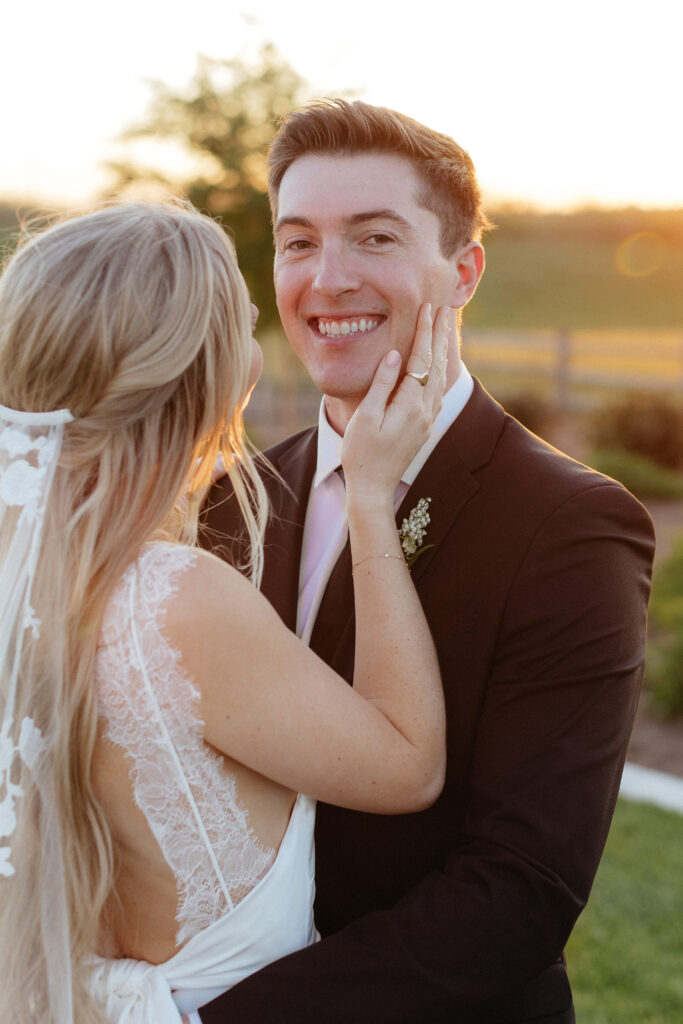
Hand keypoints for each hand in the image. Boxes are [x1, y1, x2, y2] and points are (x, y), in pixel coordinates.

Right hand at [341, 303, 451, 502]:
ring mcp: (427, 420)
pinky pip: (437, 392)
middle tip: (446, 309)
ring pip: (440, 378)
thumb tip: (396, 355)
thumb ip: (382, 383)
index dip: (425, 332)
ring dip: (441, 352)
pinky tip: (437, 365)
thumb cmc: (361, 453)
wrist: (372, 488)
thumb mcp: (366, 416)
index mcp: (409, 405)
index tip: (429, 308)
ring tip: (443, 330)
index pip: (421, 359)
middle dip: (439, 335)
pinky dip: (438, 371)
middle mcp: (425, 411)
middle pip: (436, 365)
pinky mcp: (425, 427)